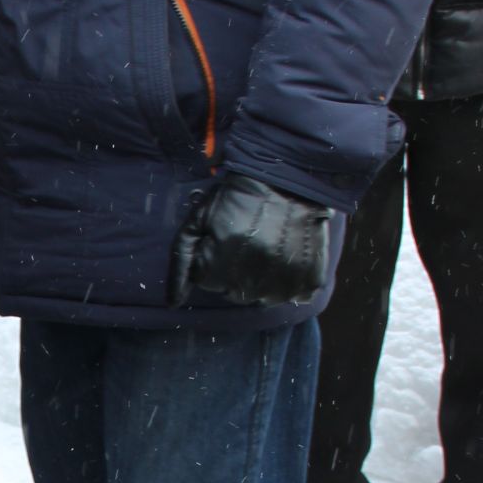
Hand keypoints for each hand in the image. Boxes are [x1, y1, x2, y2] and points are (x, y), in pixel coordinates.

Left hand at [169, 172, 330, 307]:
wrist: (287, 178)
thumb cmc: (237, 197)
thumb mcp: (199, 220)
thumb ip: (180, 262)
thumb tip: (173, 304)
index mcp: (220, 264)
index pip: (205, 281)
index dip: (213, 257)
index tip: (226, 236)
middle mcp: (250, 280)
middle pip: (233, 293)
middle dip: (235, 272)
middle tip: (248, 240)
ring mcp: (282, 284)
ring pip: (263, 297)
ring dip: (263, 278)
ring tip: (269, 246)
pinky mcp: (309, 281)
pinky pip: (294, 295)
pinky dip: (291, 280)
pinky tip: (289, 255)